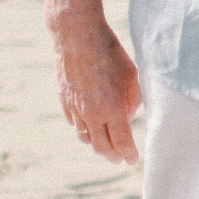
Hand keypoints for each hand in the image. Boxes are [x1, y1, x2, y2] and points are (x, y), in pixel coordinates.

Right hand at [53, 16, 140, 162]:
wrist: (78, 38)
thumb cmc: (111, 53)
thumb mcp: (132, 74)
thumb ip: (134, 99)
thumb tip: (130, 117)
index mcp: (112, 108)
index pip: (121, 141)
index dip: (128, 153)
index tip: (133, 160)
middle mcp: (91, 113)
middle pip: (101, 146)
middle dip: (112, 155)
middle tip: (120, 159)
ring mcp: (75, 108)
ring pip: (85, 137)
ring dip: (96, 145)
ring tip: (105, 146)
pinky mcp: (64, 101)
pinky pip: (75, 123)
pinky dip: (83, 128)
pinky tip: (90, 126)